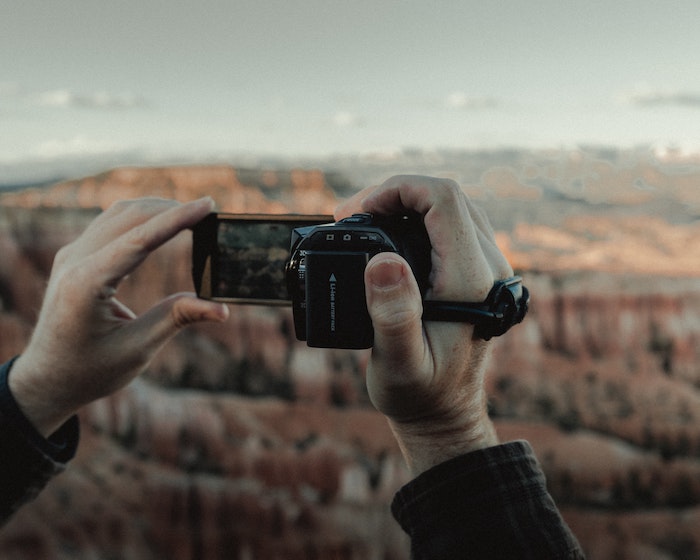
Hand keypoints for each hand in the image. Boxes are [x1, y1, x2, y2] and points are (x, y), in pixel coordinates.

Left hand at [9, 197, 228, 436]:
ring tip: (193, 215)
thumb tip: (221, 309)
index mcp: (87, 284)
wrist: (47, 379)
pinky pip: (111, 224)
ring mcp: (71, 256)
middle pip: (131, 217)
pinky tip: (164, 223)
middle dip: (172, 209)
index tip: (208, 205)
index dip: (177, 219)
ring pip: (120, 214)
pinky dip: (142, 219)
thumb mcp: (137, 349)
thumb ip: (177, 319)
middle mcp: (74, 262)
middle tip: (211, 212)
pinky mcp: (75, 257)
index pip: (140, 239)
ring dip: (157, 209)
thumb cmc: (90, 370)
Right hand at [335, 176, 512, 474]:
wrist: (445, 414)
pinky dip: (415, 219)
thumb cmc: (419, 394)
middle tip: (347, 217)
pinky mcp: (477, 273)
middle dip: (393, 194)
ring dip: (404, 204)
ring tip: (361, 222)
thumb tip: (382, 259)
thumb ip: (393, 314)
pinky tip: (385, 235)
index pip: (443, 200)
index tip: (356, 212)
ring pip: (449, 207)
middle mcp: (488, 267)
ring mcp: (486, 268)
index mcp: (470, 280)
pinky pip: (449, 226)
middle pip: (445, 197)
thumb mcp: (398, 363)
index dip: (397, 190)